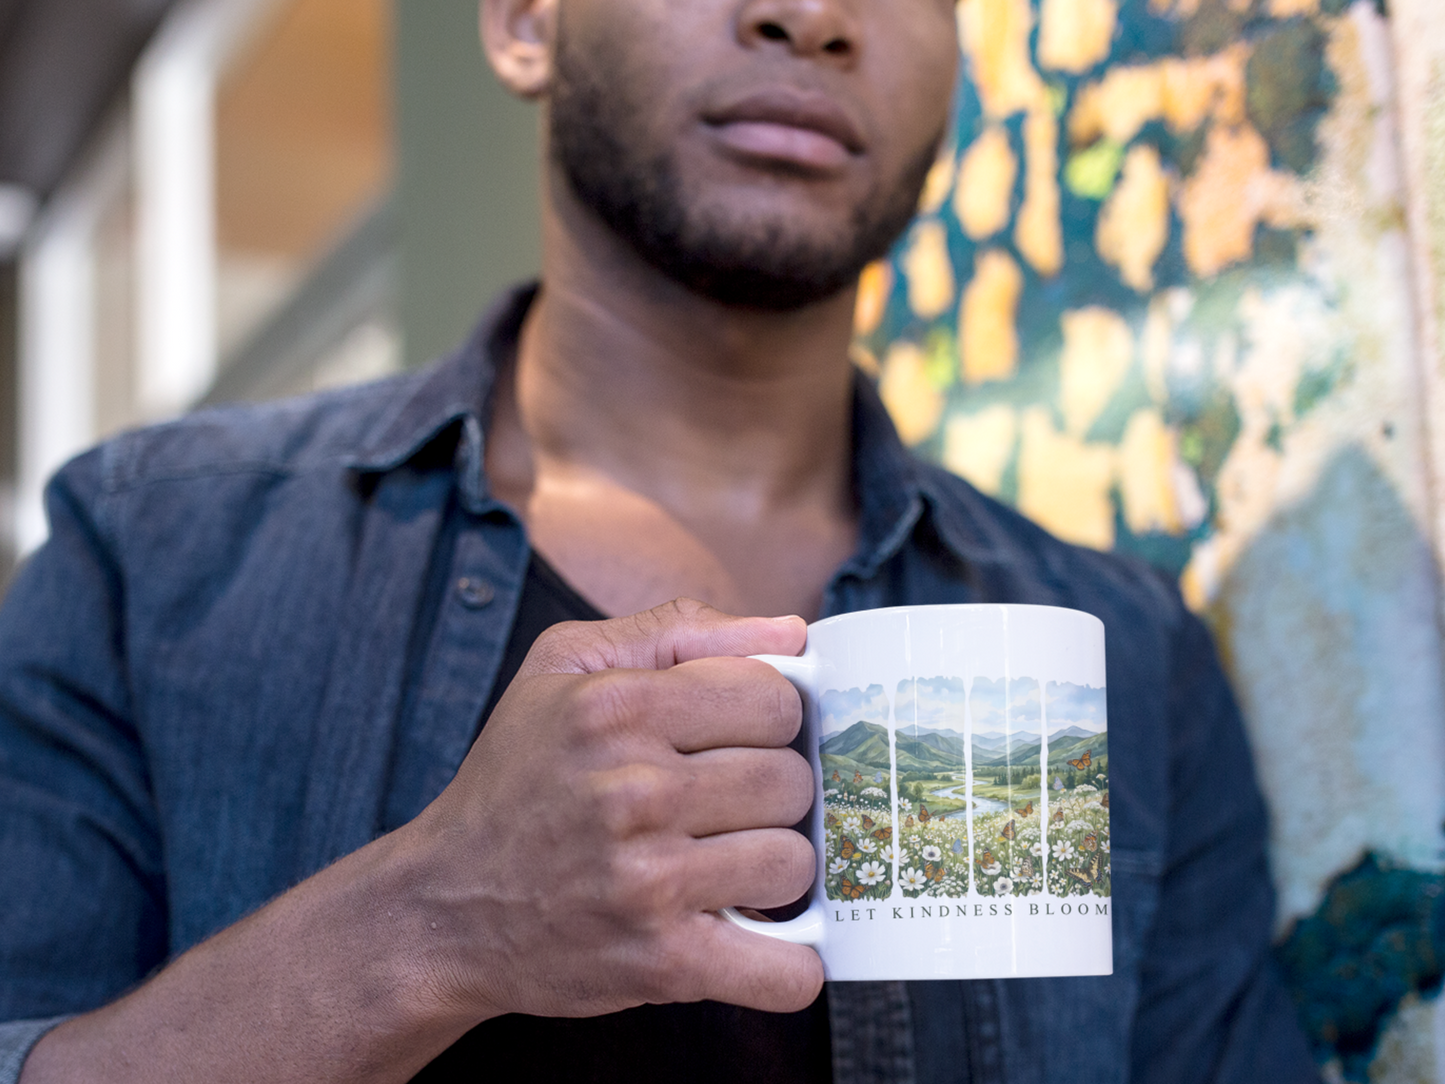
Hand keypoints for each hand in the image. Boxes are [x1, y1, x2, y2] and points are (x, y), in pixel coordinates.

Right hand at [396, 598, 822, 1020]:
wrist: (443, 907)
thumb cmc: (514, 777)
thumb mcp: (565, 666)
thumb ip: (678, 630)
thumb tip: (791, 632)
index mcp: (616, 707)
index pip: (773, 699)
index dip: (771, 718)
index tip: (742, 738)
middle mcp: (633, 791)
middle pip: (790, 781)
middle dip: (773, 792)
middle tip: (728, 806)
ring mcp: (648, 882)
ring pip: (794, 864)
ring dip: (772, 869)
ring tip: (726, 864)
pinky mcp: (660, 964)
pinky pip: (783, 971)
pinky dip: (792, 967)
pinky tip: (763, 941)